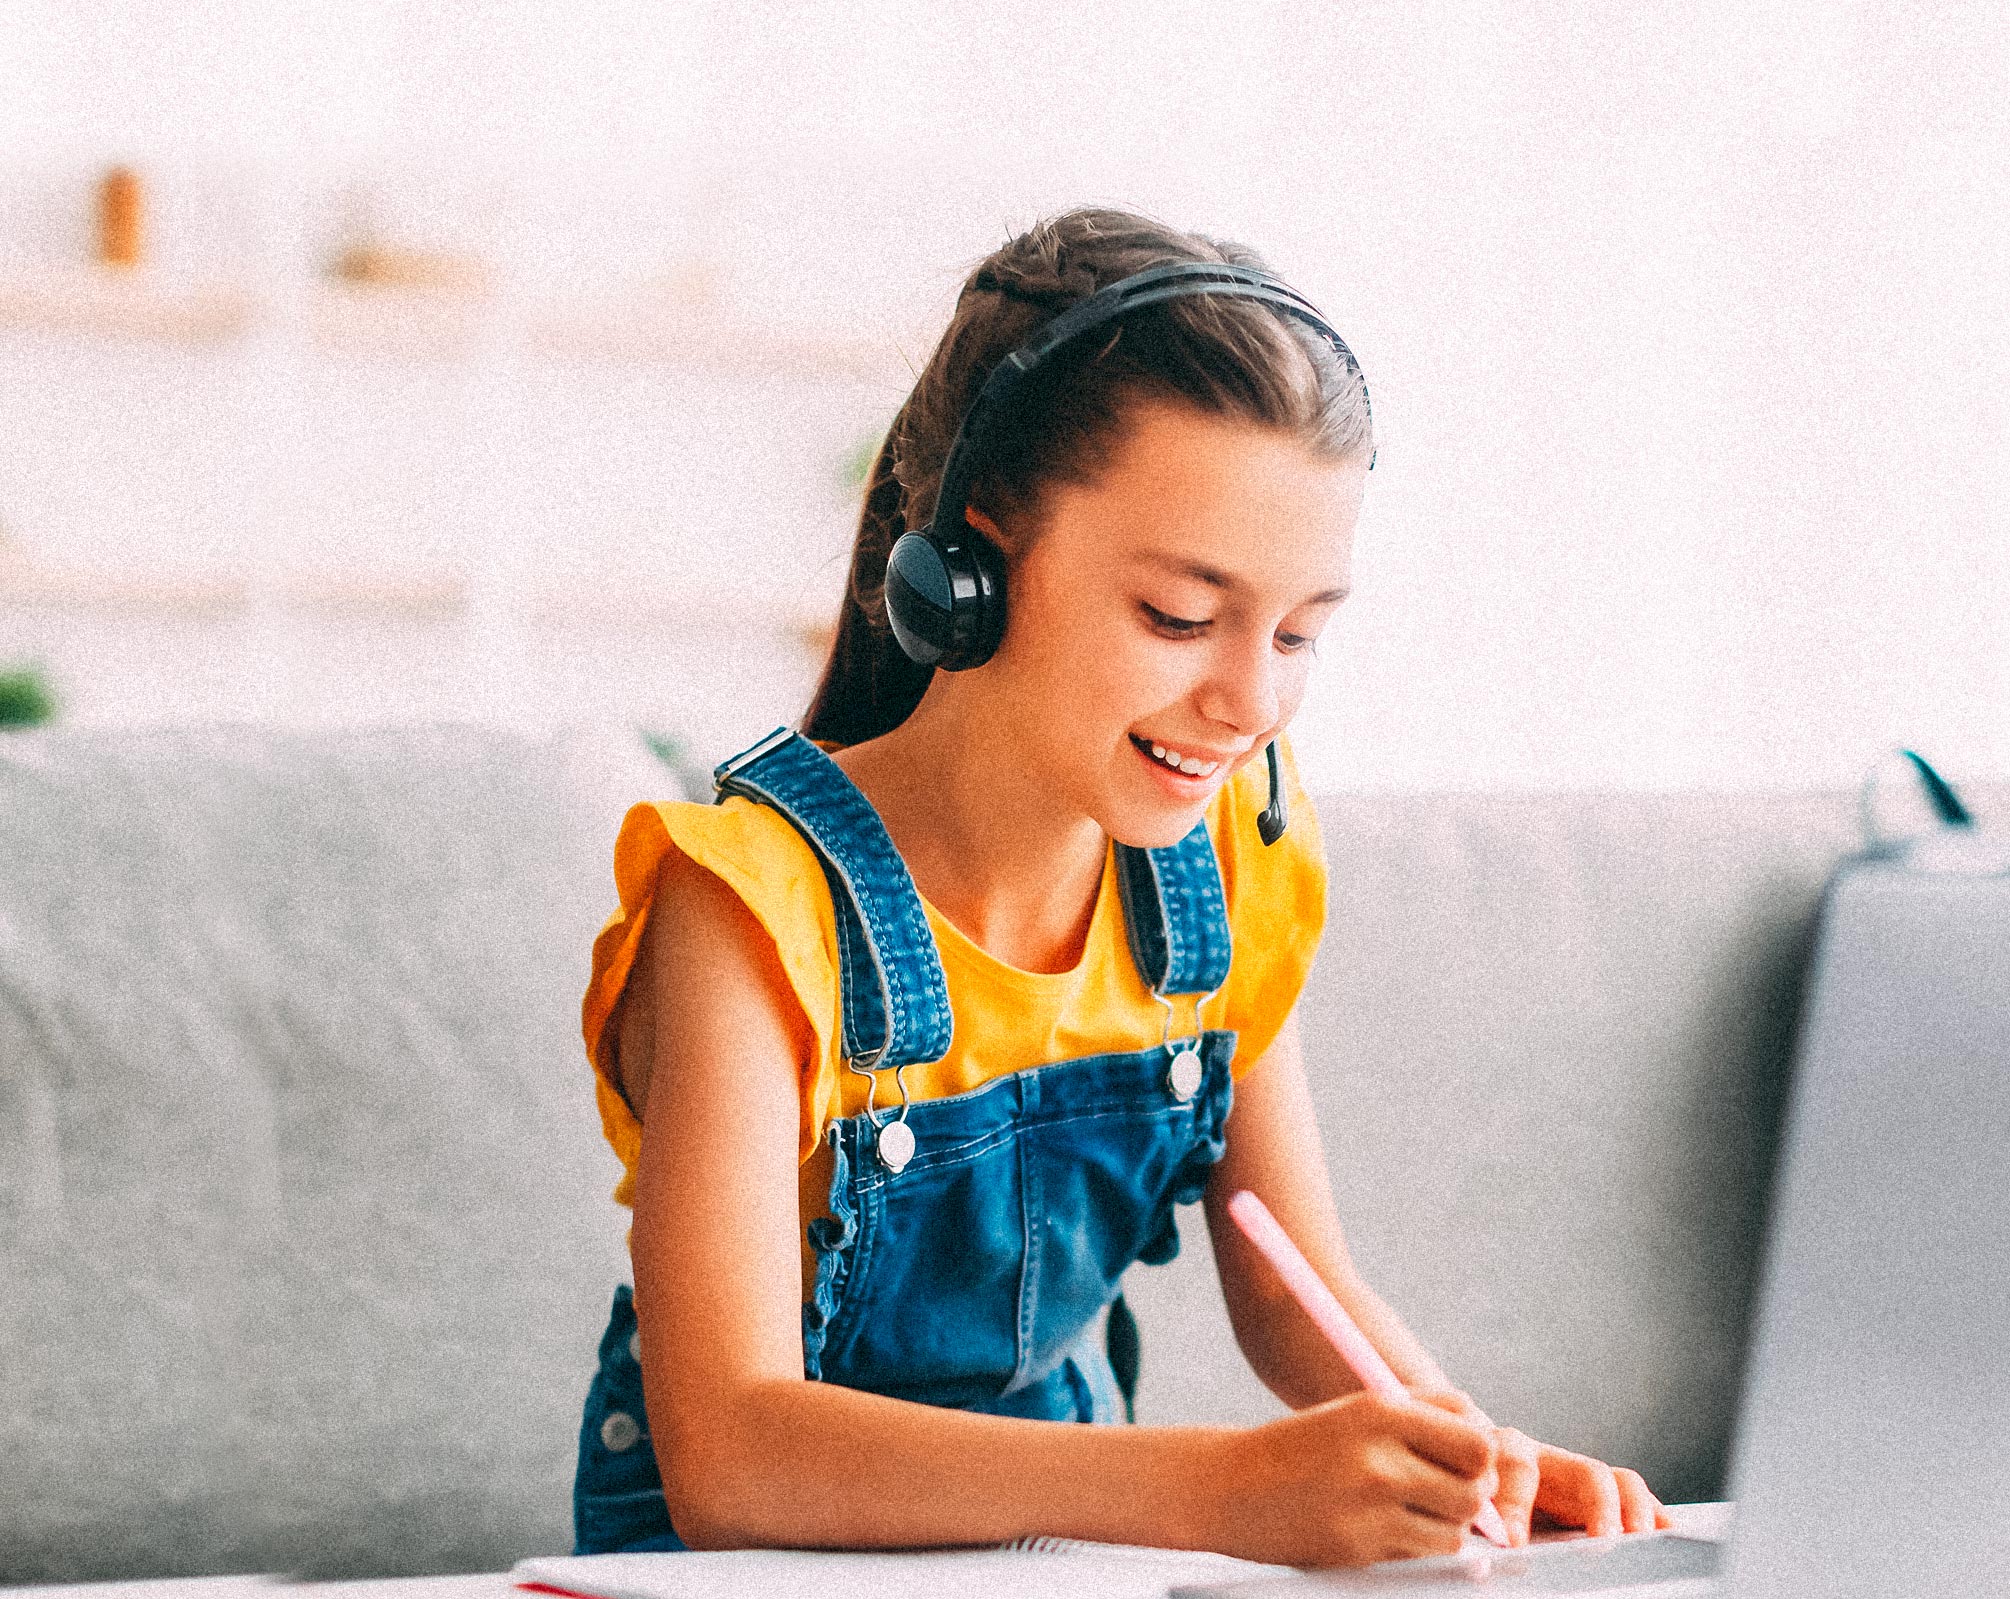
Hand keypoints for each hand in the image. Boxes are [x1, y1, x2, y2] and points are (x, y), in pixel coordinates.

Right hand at [1210, 1387, 1499, 1567]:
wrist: (1230, 1485)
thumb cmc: (1305, 1444)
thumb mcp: (1358, 1408)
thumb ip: (1426, 1410)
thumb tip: (1487, 1435)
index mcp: (1379, 1412)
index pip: (1476, 1442)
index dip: (1480, 1456)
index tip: (1464, 1460)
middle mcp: (1378, 1459)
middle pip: (1474, 1492)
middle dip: (1469, 1495)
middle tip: (1444, 1490)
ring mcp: (1368, 1510)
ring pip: (1455, 1532)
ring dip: (1444, 1525)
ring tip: (1410, 1509)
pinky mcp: (1358, 1549)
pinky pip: (1419, 1554)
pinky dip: (1414, 1546)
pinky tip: (1383, 1527)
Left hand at [1478, 1423, 1673, 1544]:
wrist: (1465, 1466)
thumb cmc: (1462, 1494)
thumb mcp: (1461, 1505)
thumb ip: (1472, 1527)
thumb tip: (1476, 1565)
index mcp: (1500, 1454)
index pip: (1513, 1467)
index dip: (1513, 1504)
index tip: (1513, 1544)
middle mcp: (1543, 1458)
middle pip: (1580, 1469)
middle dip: (1597, 1508)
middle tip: (1603, 1544)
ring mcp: (1574, 1473)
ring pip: (1614, 1481)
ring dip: (1632, 1512)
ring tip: (1640, 1542)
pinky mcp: (1600, 1494)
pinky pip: (1633, 1498)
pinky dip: (1653, 1516)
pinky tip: (1668, 1535)